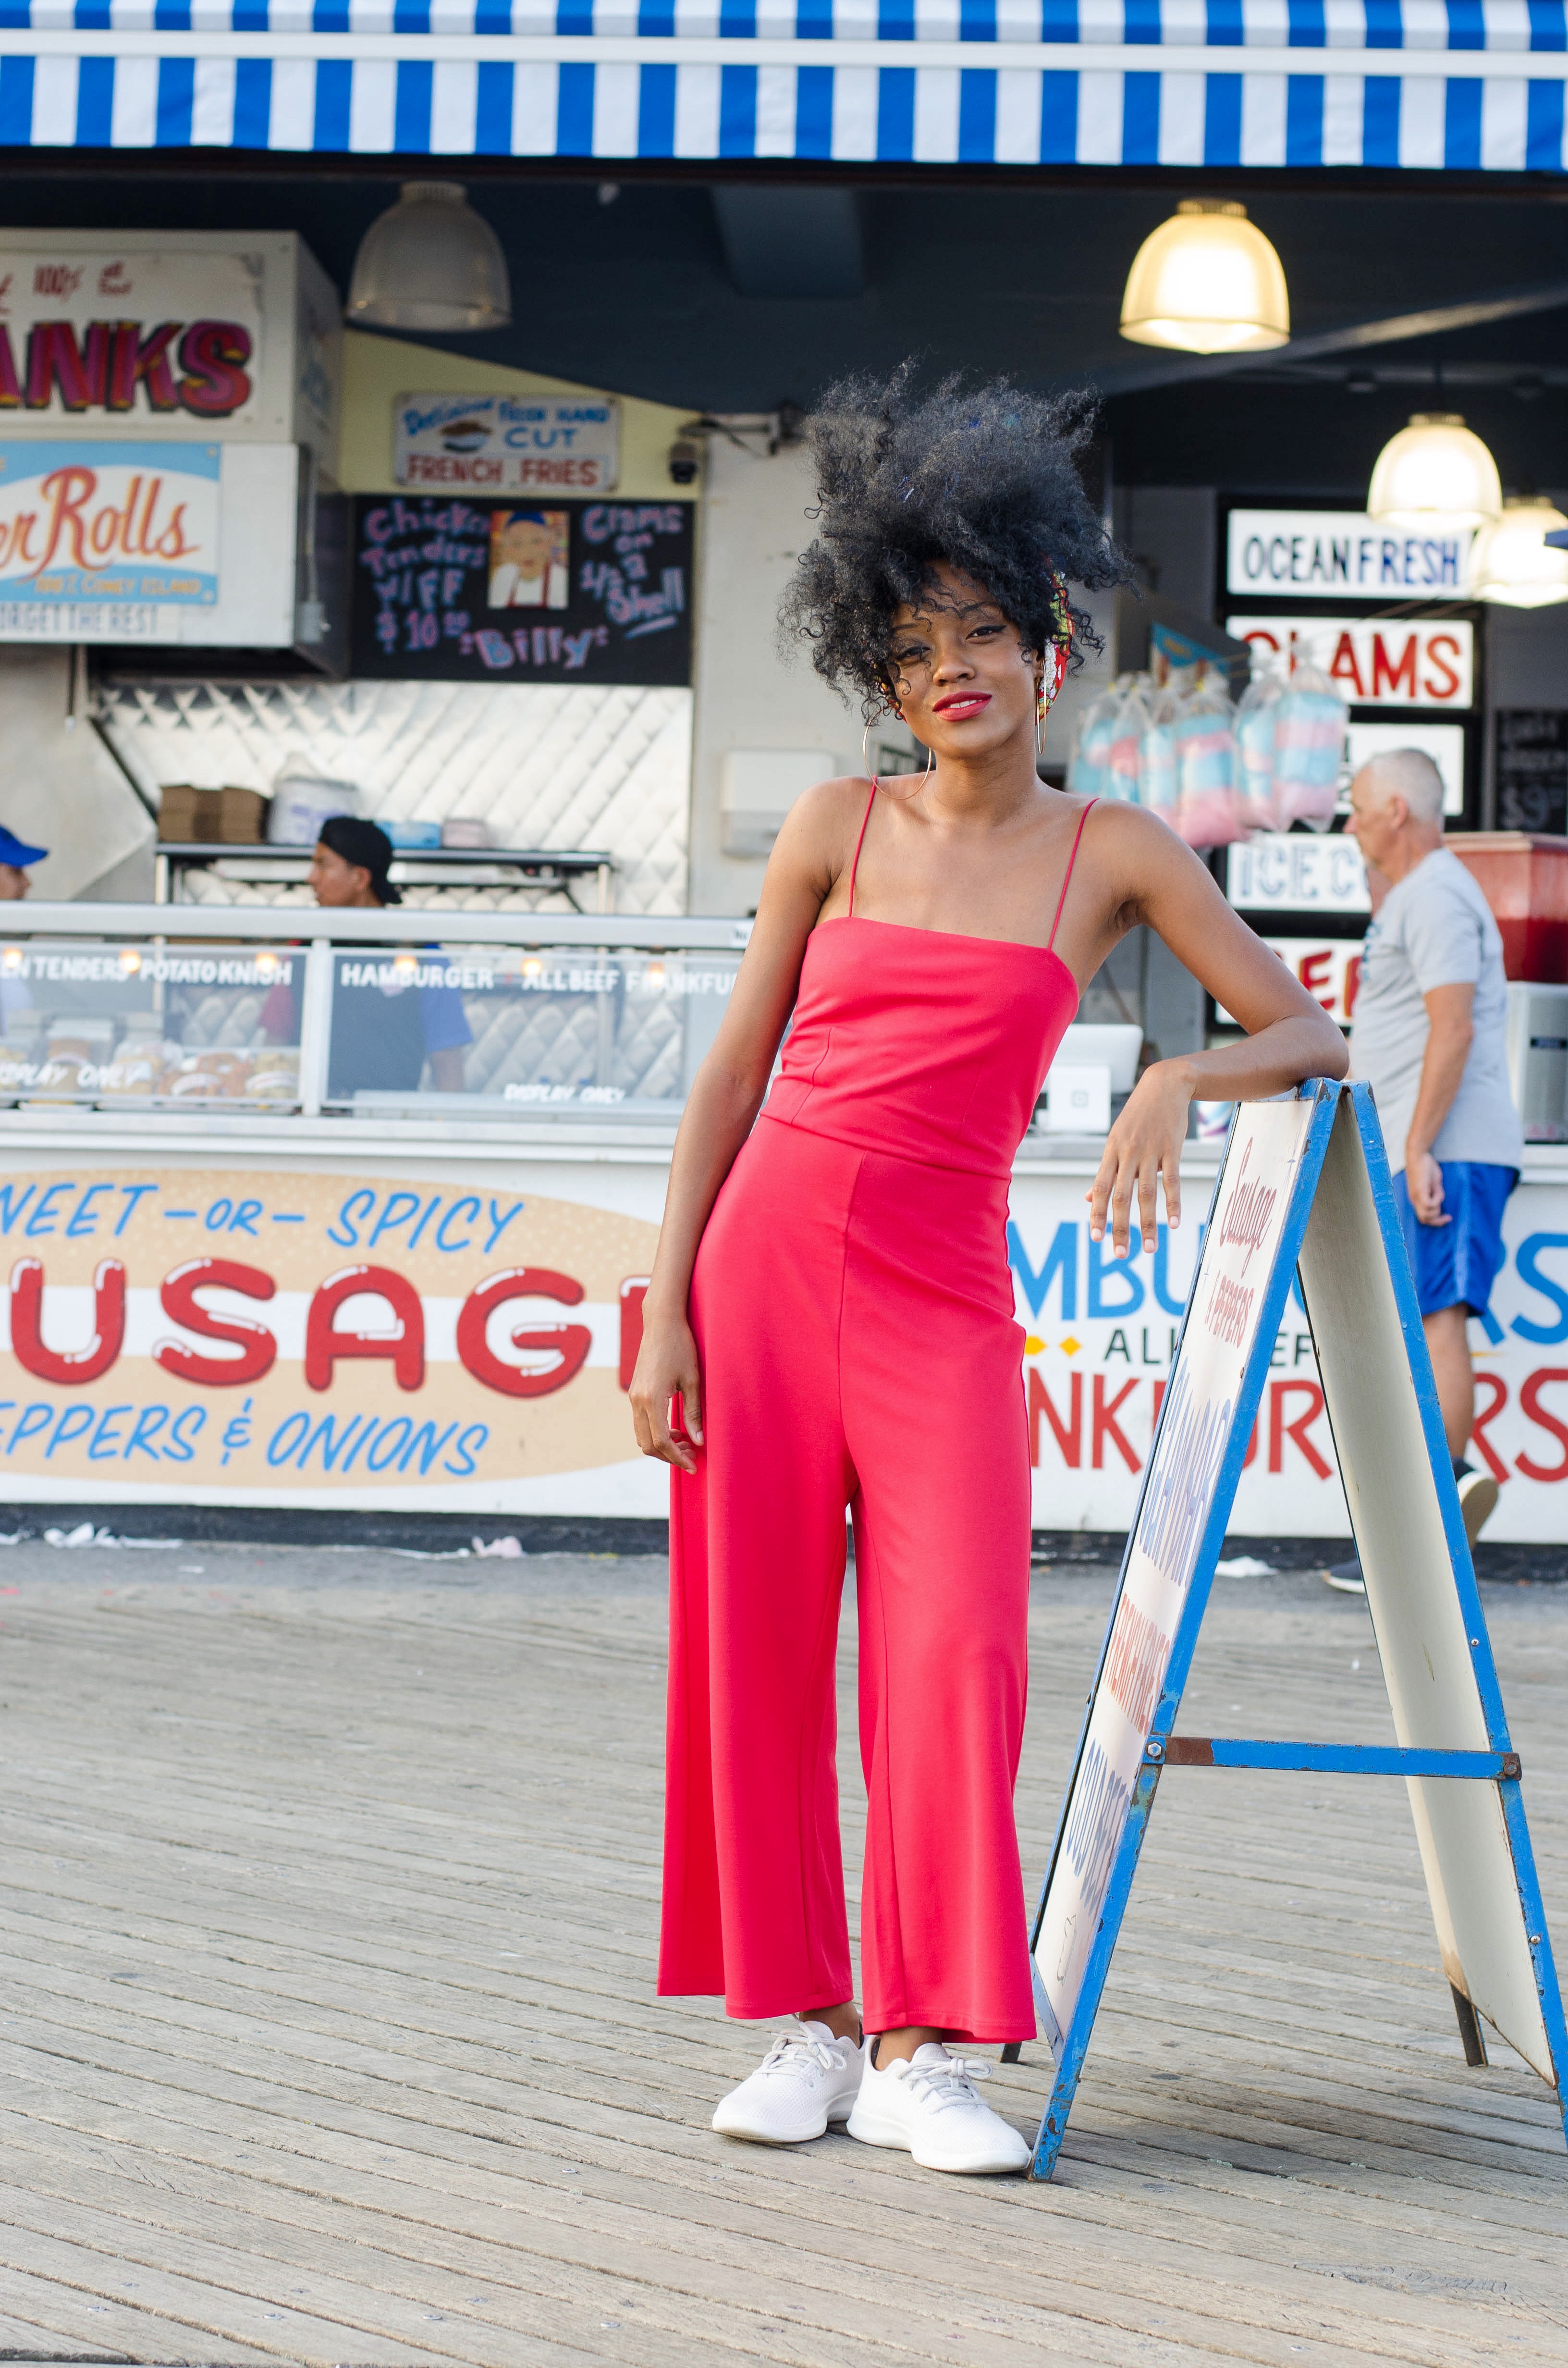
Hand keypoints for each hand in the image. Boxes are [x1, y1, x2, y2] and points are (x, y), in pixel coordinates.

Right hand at [629, 1304, 704, 1473]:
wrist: (661, 1322)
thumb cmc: (681, 1346)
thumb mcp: (692, 1380)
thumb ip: (695, 1413)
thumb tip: (699, 1440)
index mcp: (652, 1399)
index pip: (662, 1441)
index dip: (677, 1458)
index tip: (693, 1466)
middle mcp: (637, 1400)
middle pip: (648, 1444)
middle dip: (669, 1456)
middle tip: (692, 1456)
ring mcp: (633, 1396)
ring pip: (642, 1435)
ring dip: (662, 1445)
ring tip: (686, 1443)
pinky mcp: (635, 1392)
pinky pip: (641, 1422)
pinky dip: (656, 1432)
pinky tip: (675, 1428)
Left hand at [1087, 1060, 1189, 1258]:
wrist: (1165, 1085)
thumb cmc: (1137, 1117)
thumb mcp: (1115, 1140)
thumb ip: (1105, 1171)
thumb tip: (1089, 1199)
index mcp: (1111, 1153)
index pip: (1100, 1188)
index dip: (1097, 1213)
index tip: (1096, 1238)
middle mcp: (1127, 1154)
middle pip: (1121, 1196)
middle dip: (1120, 1227)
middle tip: (1120, 1254)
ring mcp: (1150, 1152)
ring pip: (1147, 1193)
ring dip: (1148, 1223)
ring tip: (1150, 1249)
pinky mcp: (1171, 1148)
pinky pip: (1172, 1180)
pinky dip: (1173, 1203)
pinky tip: (1174, 1223)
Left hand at [1406, 1148, 1449, 1226]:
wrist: (1418, 1155)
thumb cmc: (1426, 1167)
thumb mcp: (1433, 1183)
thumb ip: (1436, 1193)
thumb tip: (1439, 1201)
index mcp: (1416, 1199)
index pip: (1423, 1217)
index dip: (1435, 1221)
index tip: (1447, 1217)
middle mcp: (1414, 1199)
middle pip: (1424, 1219)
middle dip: (1438, 1221)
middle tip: (1448, 1217)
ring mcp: (1416, 1196)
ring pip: (1426, 1215)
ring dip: (1438, 1209)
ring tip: (1440, 1193)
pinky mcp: (1419, 1190)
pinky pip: (1428, 1204)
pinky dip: (1436, 1201)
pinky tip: (1438, 1190)